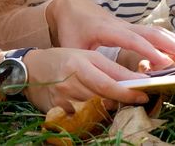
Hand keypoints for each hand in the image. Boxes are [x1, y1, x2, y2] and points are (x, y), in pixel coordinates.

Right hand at [20, 48, 149, 112]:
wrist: (31, 69)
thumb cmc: (63, 60)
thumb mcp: (86, 56)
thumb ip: (109, 68)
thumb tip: (135, 80)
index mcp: (79, 64)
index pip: (108, 82)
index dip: (128, 92)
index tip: (143, 95)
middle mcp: (70, 82)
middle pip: (102, 98)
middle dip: (120, 100)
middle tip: (134, 99)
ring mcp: (61, 98)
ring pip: (93, 110)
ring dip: (107, 108)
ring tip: (111, 101)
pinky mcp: (55, 111)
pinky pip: (80, 119)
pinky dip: (90, 116)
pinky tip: (93, 109)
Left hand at [45, 0, 174, 69]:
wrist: (72, 7)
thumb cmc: (70, 28)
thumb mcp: (69, 45)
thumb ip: (80, 62)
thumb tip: (88, 83)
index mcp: (107, 30)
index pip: (131, 40)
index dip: (147, 51)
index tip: (163, 62)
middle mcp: (122, 25)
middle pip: (151, 33)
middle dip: (172, 45)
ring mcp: (129, 26)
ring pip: (155, 33)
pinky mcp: (132, 30)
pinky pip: (153, 35)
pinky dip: (169, 42)